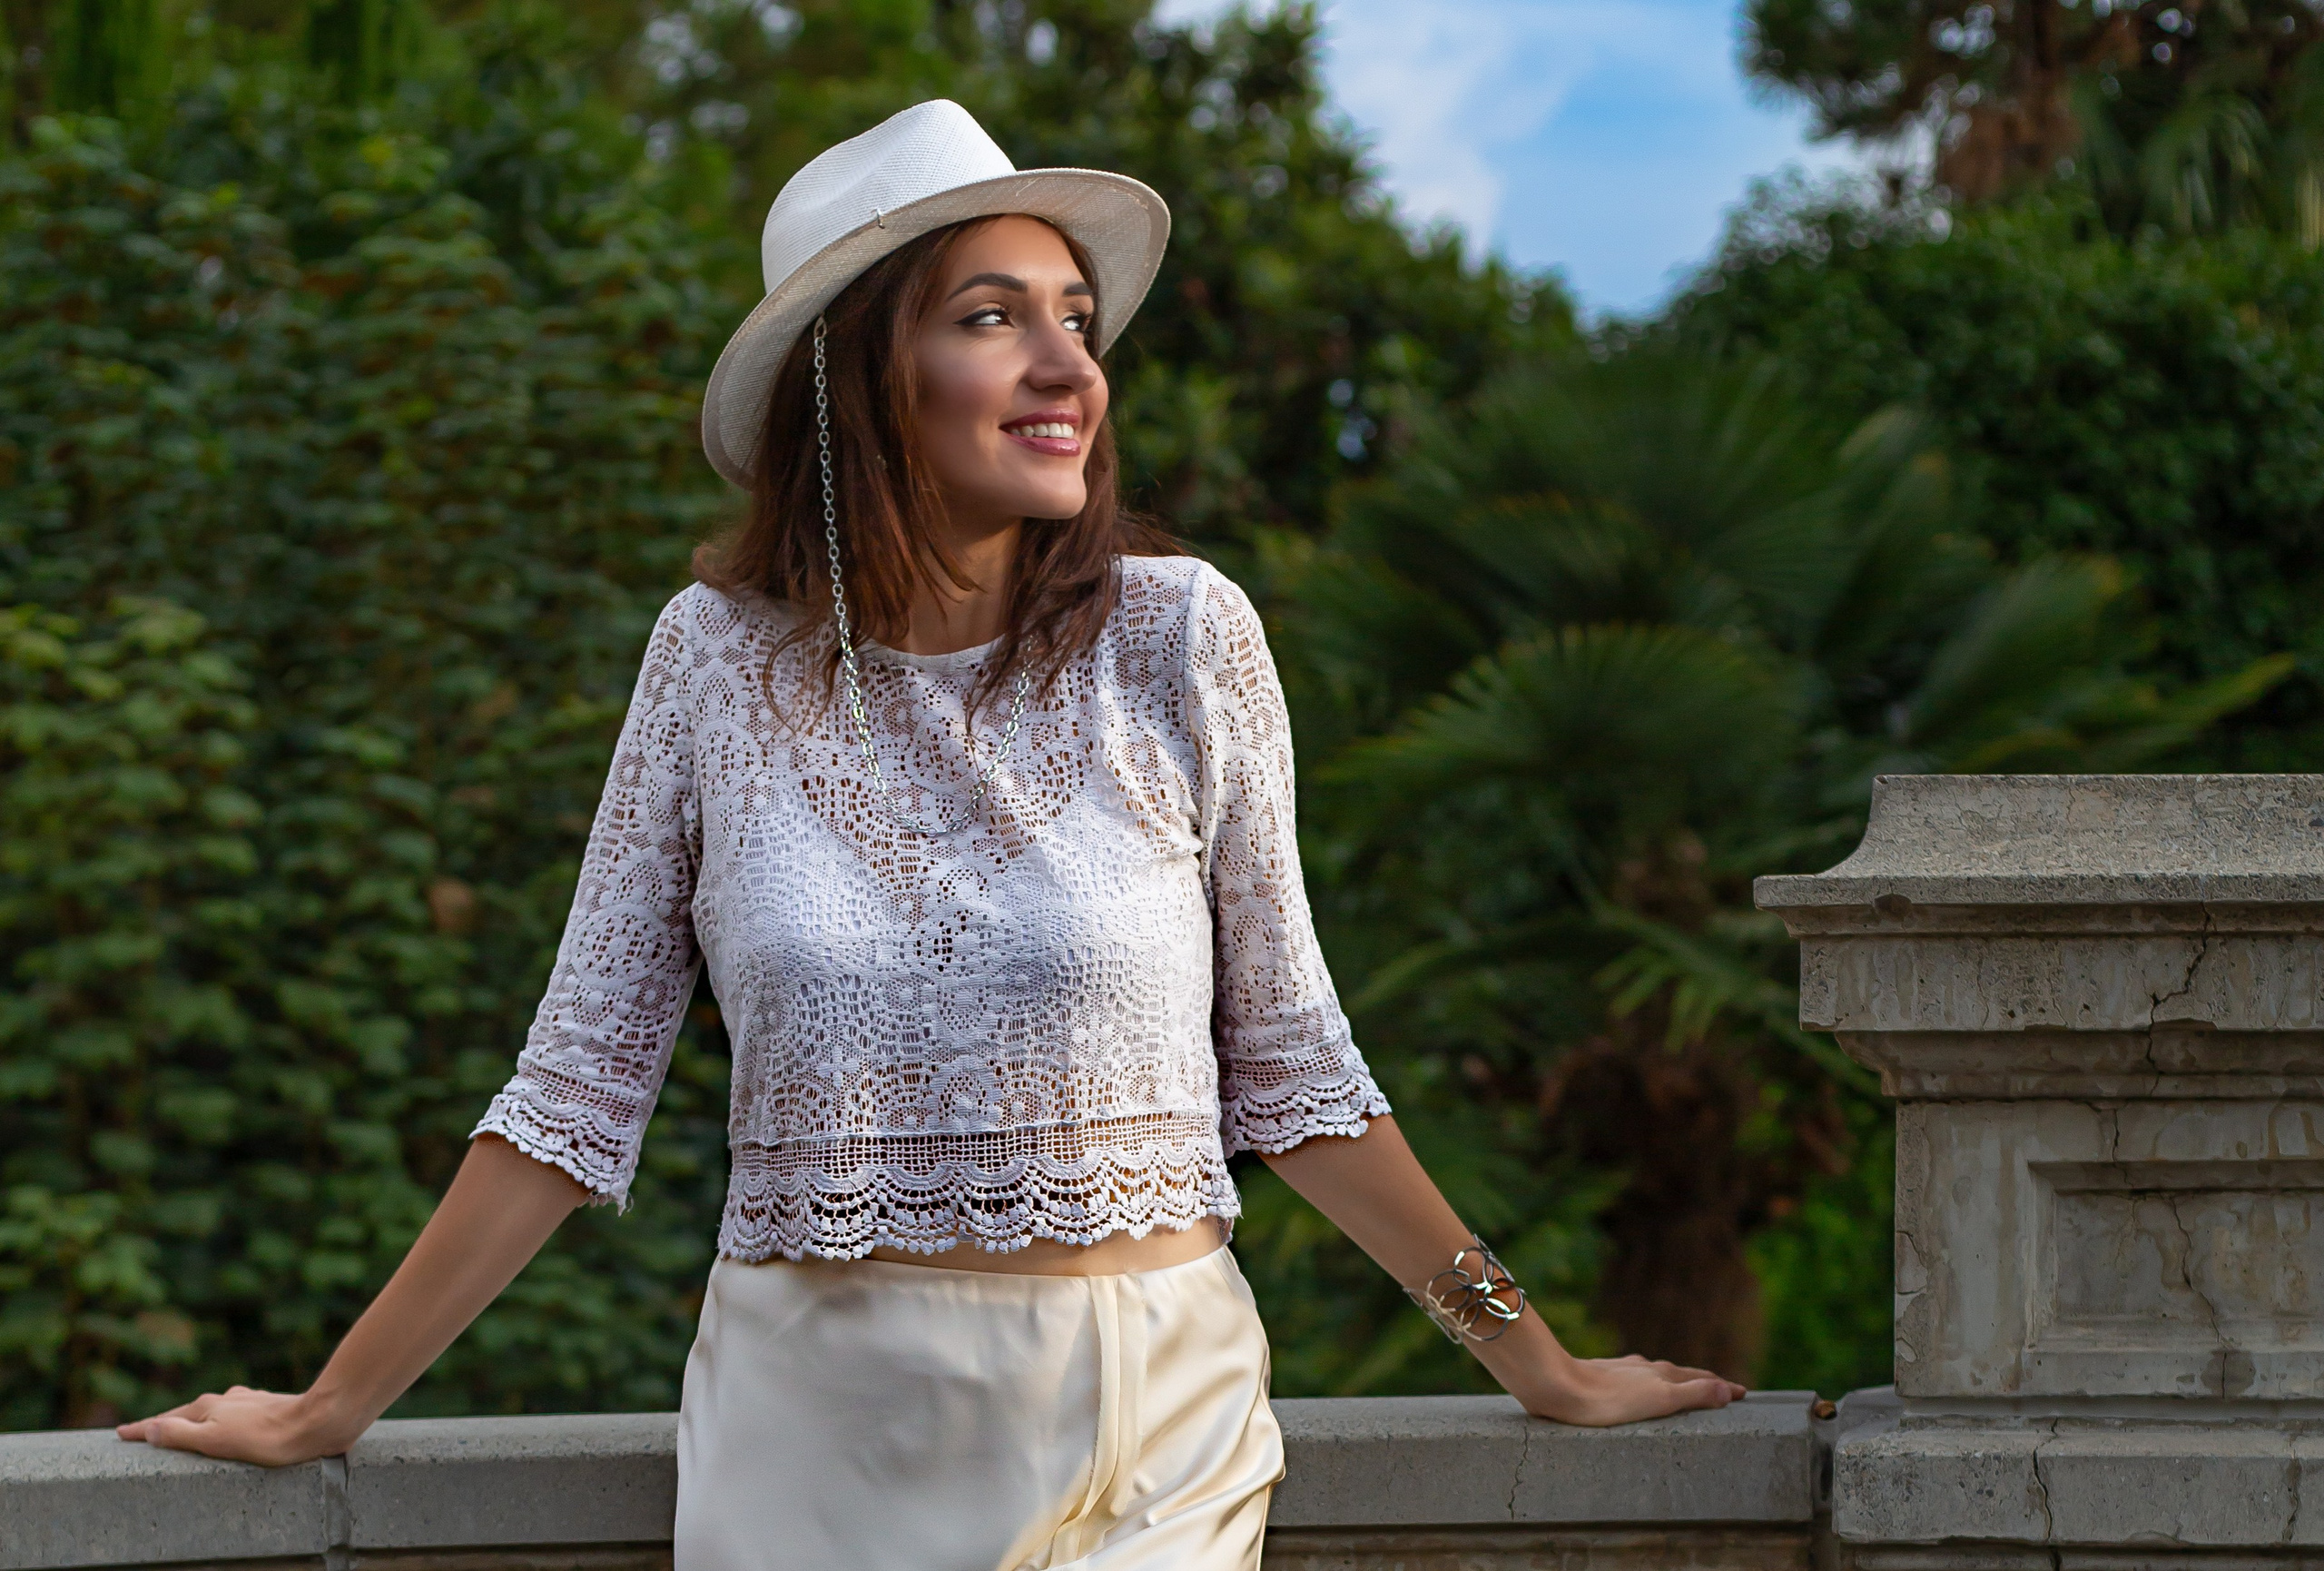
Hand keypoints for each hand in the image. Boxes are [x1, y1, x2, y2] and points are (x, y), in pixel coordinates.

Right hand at [116, 1385, 357, 1466]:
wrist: (318, 1422)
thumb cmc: (267, 1437)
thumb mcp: (216, 1440)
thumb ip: (181, 1434)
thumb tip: (150, 1428)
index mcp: (209, 1406)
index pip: (165, 1421)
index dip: (143, 1429)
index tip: (120, 1433)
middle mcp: (227, 1399)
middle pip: (188, 1414)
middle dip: (167, 1423)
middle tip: (146, 1433)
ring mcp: (248, 1402)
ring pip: (214, 1413)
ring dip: (197, 1421)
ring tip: (185, 1431)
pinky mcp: (268, 1408)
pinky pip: (236, 1416)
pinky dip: (223, 1423)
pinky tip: (233, 1428)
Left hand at [1513, 1352, 1747, 1426]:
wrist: (1556, 1387)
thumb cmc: (1607, 1399)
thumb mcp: (1658, 1400)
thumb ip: (1692, 1394)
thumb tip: (1725, 1390)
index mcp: (1660, 1374)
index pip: (1699, 1379)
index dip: (1721, 1387)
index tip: (1740, 1392)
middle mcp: (1642, 1369)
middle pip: (1680, 1374)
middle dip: (1701, 1382)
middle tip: (1720, 1390)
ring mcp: (1620, 1372)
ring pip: (1656, 1375)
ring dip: (1675, 1382)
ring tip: (1684, 1389)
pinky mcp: (1599, 1378)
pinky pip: (1634, 1381)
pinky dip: (1648, 1385)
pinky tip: (1635, 1389)